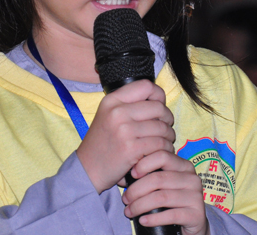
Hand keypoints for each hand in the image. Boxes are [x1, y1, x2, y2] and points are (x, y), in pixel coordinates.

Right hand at [77, 79, 174, 193]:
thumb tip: (159, 99)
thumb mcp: (108, 115)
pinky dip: (165, 148)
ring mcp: (124, 130)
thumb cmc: (103, 142)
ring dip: (169, 136)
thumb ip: (129, 104)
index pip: (146, 86)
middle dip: (168, 118)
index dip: (158, 95)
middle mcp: (117, 112)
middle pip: (158, 107)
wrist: (88, 169)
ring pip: (162, 127)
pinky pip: (160, 144)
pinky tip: (160, 152)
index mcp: (112, 100)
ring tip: (164, 141)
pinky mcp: (131, 149)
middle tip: (165, 127)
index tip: (160, 106)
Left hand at [122, 151, 209, 234]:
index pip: (162, 156)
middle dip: (137, 190)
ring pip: (161, 197)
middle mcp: (192, 178)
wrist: (192, 223)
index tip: (131, 174)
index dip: (144, 163)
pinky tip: (143, 220)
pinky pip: (171, 215)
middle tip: (125, 199)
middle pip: (158, 178)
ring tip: (129, 211)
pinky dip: (153, 219)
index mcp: (184, 166)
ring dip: (140, 205)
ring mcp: (196, 196)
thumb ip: (151, 175)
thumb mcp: (163, 184)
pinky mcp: (197, 215)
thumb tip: (126, 173)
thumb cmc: (171, 202)